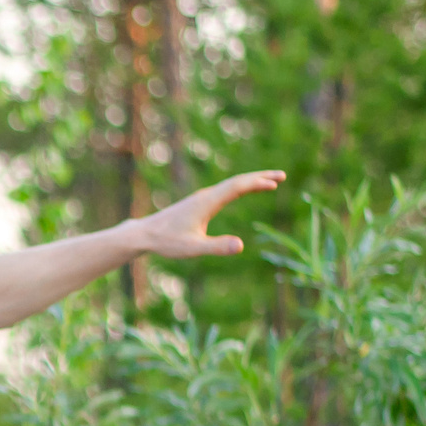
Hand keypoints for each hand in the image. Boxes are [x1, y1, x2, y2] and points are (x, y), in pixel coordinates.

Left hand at [132, 170, 286, 258]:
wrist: (143, 235)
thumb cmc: (167, 242)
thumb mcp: (193, 248)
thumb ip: (217, 247)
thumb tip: (241, 246)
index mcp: (207, 203)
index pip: (237, 187)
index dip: (258, 183)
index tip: (276, 182)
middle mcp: (206, 196)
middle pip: (237, 181)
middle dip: (260, 177)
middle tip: (282, 176)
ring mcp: (201, 198)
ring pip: (230, 184)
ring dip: (251, 181)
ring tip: (269, 182)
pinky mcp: (197, 203)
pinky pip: (224, 190)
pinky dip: (239, 187)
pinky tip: (242, 190)